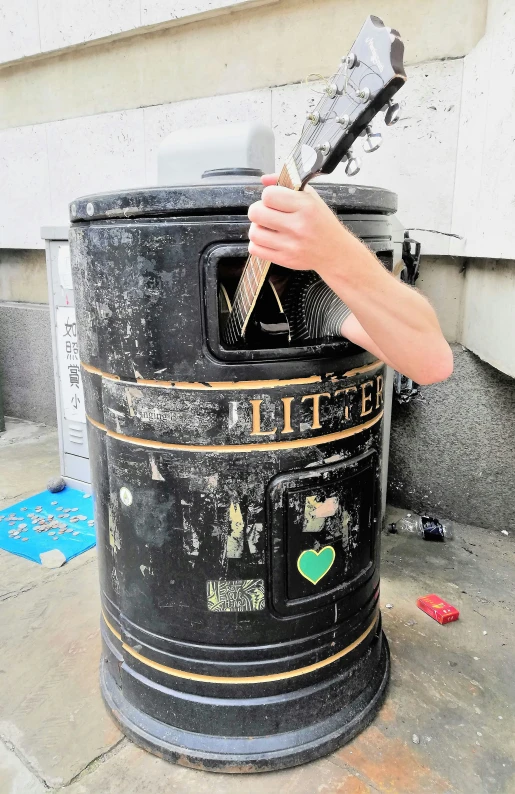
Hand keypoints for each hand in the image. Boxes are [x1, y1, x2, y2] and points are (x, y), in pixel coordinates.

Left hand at [247, 173, 365, 279]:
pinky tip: (267, 240)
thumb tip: (264, 179)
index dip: (268, 196)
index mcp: (305, 206)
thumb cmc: (322, 223)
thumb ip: (287, 184)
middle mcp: (298, 226)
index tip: (274, 200)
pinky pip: (255, 249)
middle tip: (267, 213)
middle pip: (256, 213)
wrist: (335, 252)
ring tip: (268, 227)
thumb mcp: (311, 197)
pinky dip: (257, 244)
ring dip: (257, 228)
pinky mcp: (284, 260)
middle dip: (259, 210)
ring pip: (253, 232)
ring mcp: (290, 245)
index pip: (268, 195)